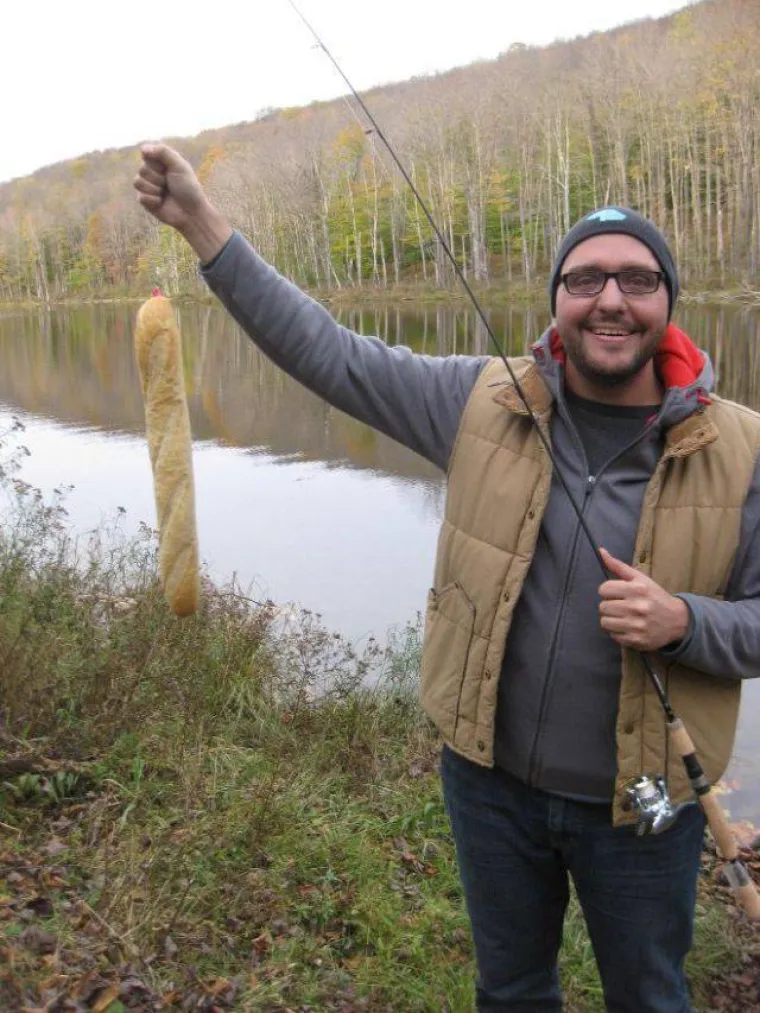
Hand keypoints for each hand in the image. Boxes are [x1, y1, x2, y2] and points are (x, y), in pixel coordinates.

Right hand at [133, 144, 231, 261]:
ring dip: (155, 189)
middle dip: (158, 178)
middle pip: (142, 169)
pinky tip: (161, 203)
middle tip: (169, 184)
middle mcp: (152, 173)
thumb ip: (163, 152)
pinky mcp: (145, 201)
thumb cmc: (188, 188)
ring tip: (165, 193)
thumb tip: (142, 148)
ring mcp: (147, 187)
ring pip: (137, 182)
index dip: (158, 164)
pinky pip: (140, 197)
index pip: (146, 155)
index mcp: (160, 162)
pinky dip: (153, 200)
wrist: (191, 212)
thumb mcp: (179, 166)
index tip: (169, 169)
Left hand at [598, 547, 689, 651]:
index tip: (616, 593)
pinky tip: (628, 627)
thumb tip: (601, 551)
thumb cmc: (655, 597)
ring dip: (611, 620)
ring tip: (622, 617)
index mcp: (637, 589)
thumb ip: (619, 566)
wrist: (677, 620)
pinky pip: (613, 636)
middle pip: (602, 607)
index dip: (607, 591)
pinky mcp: (637, 640)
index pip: (603, 589)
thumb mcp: (641, 578)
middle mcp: (637, 607)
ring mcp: (637, 625)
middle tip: (620, 606)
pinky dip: (617, 632)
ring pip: (605, 622)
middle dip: (609, 606)